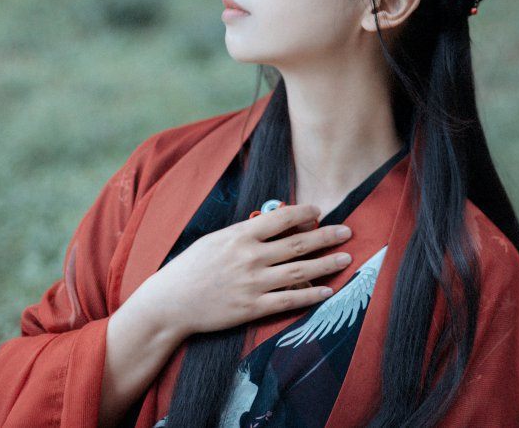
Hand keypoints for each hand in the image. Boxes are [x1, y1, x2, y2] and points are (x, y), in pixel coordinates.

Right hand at [127, 204, 353, 341]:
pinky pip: (289, 299)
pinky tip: (328, 290)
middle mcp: (250, 257)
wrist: (170, 303)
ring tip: (346, 258)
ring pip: (299, 271)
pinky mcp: (252, 308)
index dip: (305, 213)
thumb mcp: (216, 240)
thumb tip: (274, 223)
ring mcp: (253, 283)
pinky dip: (311, 295)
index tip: (320, 211)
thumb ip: (245, 232)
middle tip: (347, 232)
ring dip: (327, 264)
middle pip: (298, 244)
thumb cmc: (191, 267)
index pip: (281, 218)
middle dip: (327, 236)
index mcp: (240, 236)